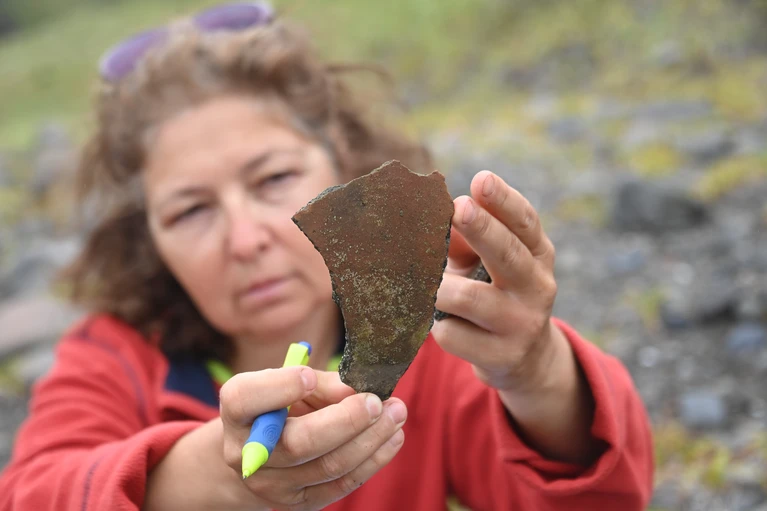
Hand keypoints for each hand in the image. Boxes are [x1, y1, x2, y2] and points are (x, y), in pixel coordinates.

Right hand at [220, 367, 406, 510]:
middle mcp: (246, 453)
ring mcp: (271, 485)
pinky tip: (393, 437)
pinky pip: (342, 484)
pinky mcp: (298, 504)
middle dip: (346, 420)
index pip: (246, 399)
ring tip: (396, 413)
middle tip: (376, 401)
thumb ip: (319, 382)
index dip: (279, 388)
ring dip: (371, 438)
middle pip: (298, 442)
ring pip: (329, 465)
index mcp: (237, 411)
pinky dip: (374, 459)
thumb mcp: (289, 382)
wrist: (261, 452)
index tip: (309, 376)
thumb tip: (355, 389)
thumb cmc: (280, 405)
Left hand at [432, 170, 558, 391]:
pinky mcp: (502, 356)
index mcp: (537, 255)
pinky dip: (437, 326)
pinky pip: (452, 334)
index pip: (525, 222)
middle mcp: (537, 287)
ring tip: (428, 286)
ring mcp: (522, 324)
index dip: (503, 200)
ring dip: (439, 288)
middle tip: (458, 207)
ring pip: (469, 298)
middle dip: (482, 229)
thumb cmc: (493, 294)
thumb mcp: (484, 265)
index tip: (481, 179)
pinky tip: (441, 325)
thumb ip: (464, 241)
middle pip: (508, 254)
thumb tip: (437, 217)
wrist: (523, 358)